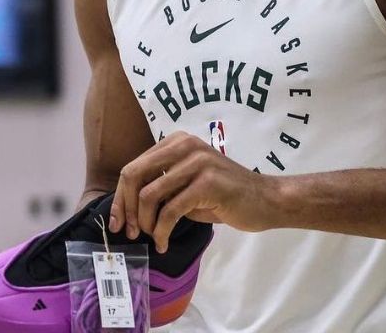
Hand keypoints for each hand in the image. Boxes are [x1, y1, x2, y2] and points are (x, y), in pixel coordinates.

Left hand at [110, 131, 276, 252]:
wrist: (268, 200)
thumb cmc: (226, 196)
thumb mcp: (187, 184)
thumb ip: (160, 186)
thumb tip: (126, 207)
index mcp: (175, 141)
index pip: (133, 167)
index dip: (120, 196)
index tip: (117, 220)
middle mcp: (183, 145)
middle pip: (134, 176)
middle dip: (125, 207)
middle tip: (129, 232)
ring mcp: (196, 162)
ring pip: (149, 195)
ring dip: (145, 222)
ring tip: (152, 237)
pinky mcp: (207, 183)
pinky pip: (170, 210)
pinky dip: (162, 230)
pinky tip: (164, 242)